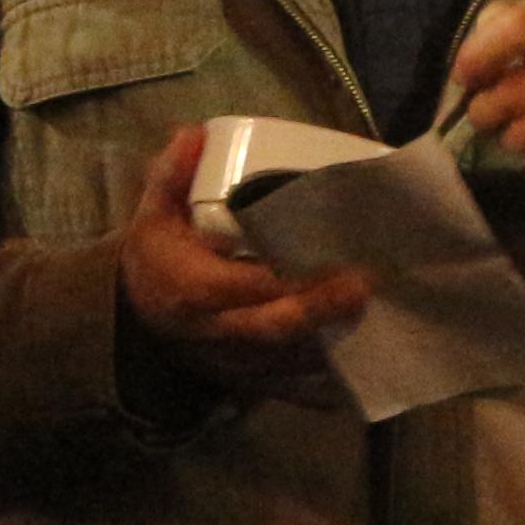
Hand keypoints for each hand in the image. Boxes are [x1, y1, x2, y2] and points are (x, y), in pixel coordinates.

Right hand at [116, 126, 368, 388]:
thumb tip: (194, 134)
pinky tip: (366, 365)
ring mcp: (238, 363)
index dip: (283, 279)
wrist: (143, 321)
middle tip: (365, 284)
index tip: (323, 260)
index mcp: (191, 289)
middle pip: (273, 328)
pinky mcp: (254, 381)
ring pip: (291, 361)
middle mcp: (217, 332)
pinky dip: (330, 384)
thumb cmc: (158, 261)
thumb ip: (170, 177)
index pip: (240, 286)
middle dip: (319, 310)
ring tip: (381, 314)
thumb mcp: (151, 217)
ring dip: (334, 342)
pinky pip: (295, 391)